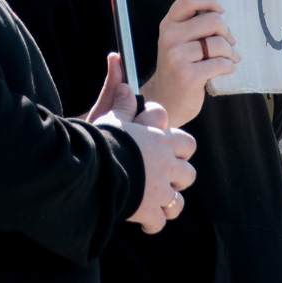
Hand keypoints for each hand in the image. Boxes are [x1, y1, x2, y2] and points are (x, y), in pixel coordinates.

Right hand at [89, 55, 197, 233]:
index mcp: (160, 139)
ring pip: (178, 200)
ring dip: (168, 201)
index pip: (184, 141)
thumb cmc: (101, 138)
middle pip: (188, 172)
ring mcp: (160, 189)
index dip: (172, 143)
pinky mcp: (149, 211)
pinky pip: (160, 222)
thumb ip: (118, 93)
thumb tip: (117, 59)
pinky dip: (153, 223)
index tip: (158, 143)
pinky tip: (143, 219)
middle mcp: (166, 164)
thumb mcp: (109, 113)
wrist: (93, 167)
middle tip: (160, 175)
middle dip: (177, 175)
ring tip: (155, 200)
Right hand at [140, 0, 239, 126]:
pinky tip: (226, 69)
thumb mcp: (177, 42)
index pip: (188, 0)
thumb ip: (192, 26)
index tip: (221, 11)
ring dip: (230, 52)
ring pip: (218, 43)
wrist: (165, 100)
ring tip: (230, 59)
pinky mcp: (188, 75)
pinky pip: (220, 63)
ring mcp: (177, 57)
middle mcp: (170, 38)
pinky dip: (229, 66)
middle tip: (229, 43)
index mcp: (168, 25)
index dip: (209, 1)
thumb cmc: (177, 68)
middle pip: (212, 20)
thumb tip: (219, 12)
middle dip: (227, 33)